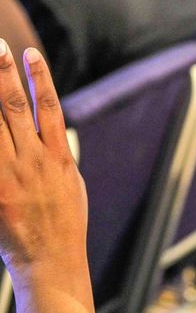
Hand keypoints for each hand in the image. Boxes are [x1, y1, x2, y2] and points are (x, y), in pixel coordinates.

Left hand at [0, 40, 86, 285]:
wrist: (51, 259)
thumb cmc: (65, 224)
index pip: (50, 107)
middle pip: (13, 106)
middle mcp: (34, 160)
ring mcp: (11, 173)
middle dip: (2, 72)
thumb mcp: (72, 186)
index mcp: (59, 158)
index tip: (30, 52)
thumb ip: (59, 158)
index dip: (40, 77)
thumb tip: (54, 137)